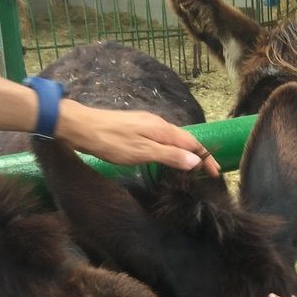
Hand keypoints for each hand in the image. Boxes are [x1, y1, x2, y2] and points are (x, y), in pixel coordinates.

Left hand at [59, 103, 220, 174]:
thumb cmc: (110, 141)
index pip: (193, 143)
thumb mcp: (142, 152)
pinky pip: (162, 139)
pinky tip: (167, 157)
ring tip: (192, 168)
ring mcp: (146, 124)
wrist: (80, 127)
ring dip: (186, 152)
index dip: (206, 158)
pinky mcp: (136, 128)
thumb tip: (195, 160)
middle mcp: (157, 123)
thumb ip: (169, 156)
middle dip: (199, 155)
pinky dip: (172, 149)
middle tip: (207, 173)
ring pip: (173, 139)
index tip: (216, 173)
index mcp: (162, 129)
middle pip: (185, 140)